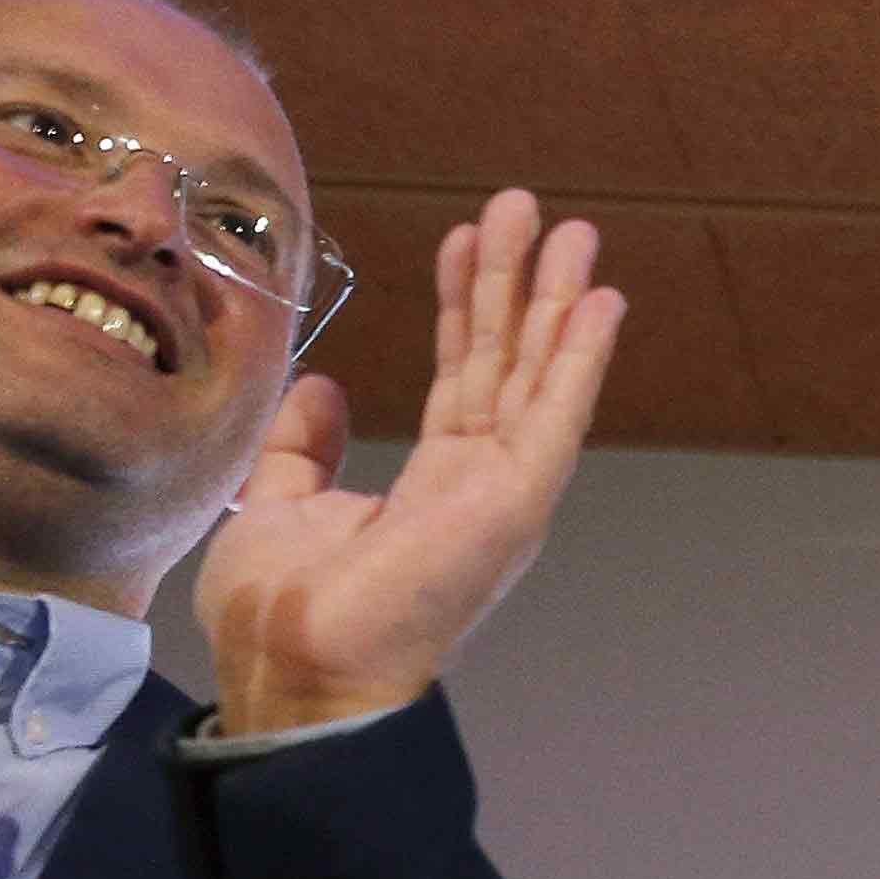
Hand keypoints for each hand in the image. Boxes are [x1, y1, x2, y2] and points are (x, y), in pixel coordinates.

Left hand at [198, 190, 623, 734]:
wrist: (296, 669)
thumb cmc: (286, 610)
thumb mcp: (281, 502)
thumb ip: (306, 447)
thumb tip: (325, 388)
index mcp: (436, 485)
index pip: (462, 376)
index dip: (464, 304)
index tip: (463, 239)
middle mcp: (482, 484)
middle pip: (508, 362)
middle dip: (518, 283)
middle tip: (527, 209)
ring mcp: (505, 492)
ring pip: (536, 375)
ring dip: (556, 300)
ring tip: (571, 229)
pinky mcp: (515, 501)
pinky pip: (555, 416)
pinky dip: (580, 357)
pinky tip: (598, 301)